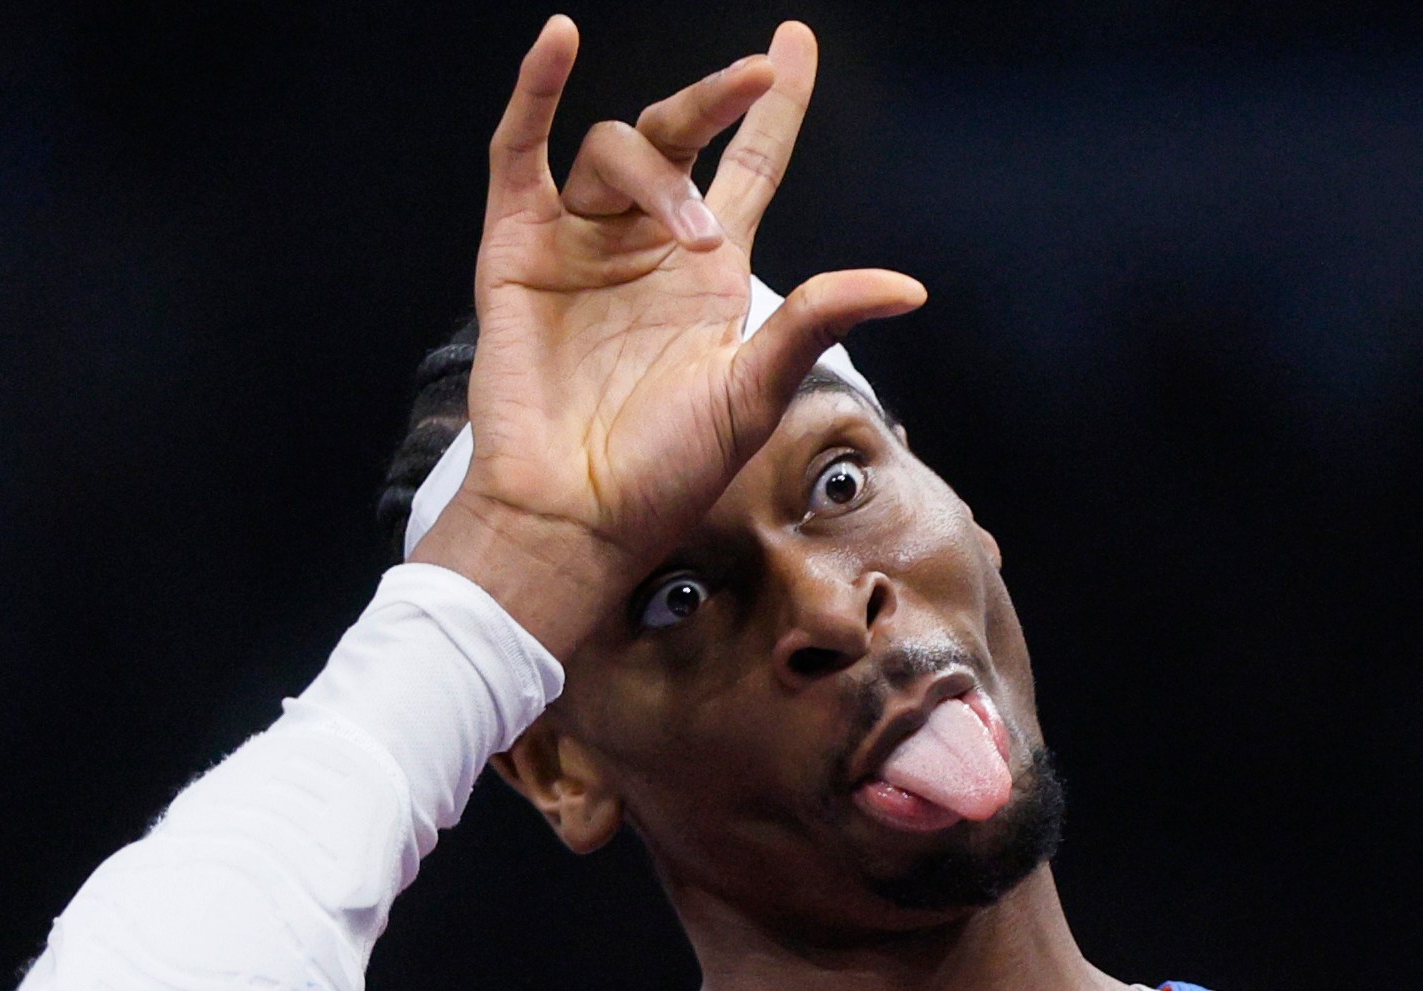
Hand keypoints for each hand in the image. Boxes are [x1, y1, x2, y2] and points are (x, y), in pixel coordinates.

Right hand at [411, 17, 924, 655]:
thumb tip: (907, 286)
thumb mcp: (755, 392)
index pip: (750, 164)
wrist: (576, 513)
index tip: (795, 44)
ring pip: (616, 148)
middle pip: (682, 136)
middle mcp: (646, 243)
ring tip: (691, 237)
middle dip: (721, 101)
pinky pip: (520, 152)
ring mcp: (579, 240)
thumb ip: (818, 322)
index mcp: (711, 271)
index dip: (773, 106)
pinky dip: (535, 93)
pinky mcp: (515, 247)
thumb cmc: (665, 472)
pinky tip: (559, 43)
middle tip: (758, 79)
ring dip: (657, 172)